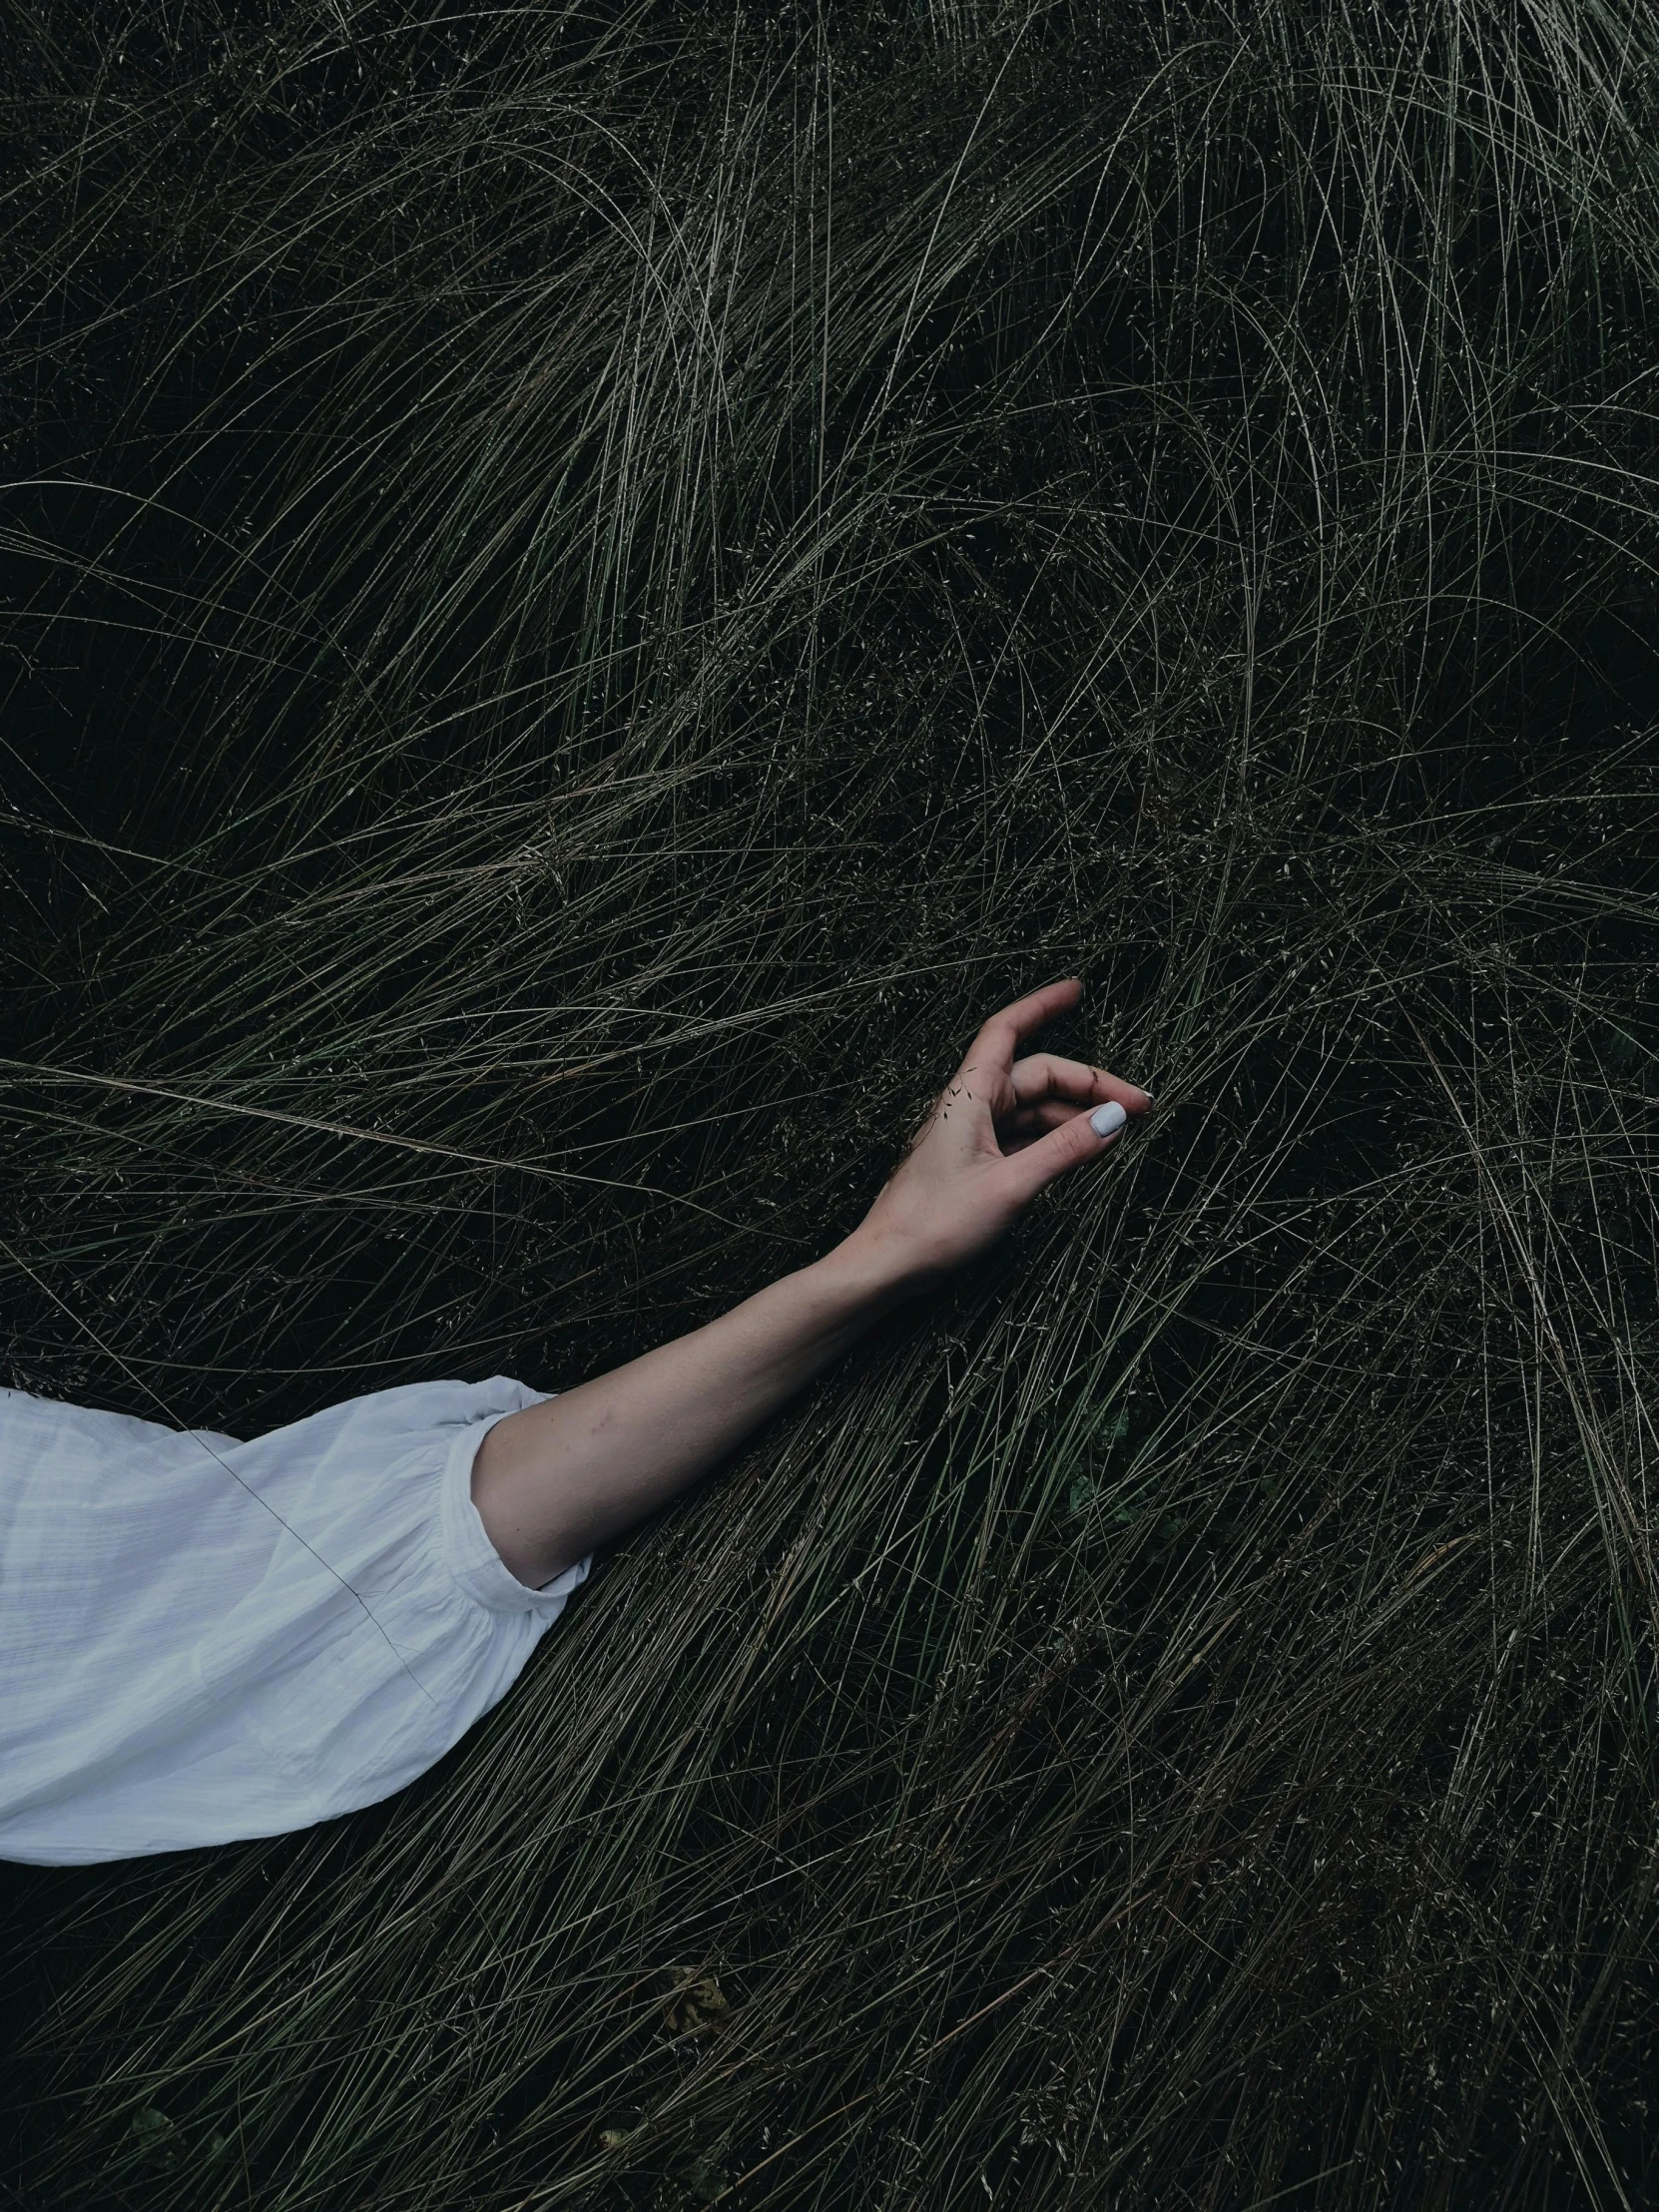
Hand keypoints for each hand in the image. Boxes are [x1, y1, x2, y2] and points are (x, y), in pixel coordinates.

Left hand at [842, 978, 1151, 1292]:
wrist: (887, 1263)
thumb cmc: (933, 1223)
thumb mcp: (1010, 1185)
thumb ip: (1064, 1150)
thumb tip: (1115, 1119)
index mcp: (969, 1095)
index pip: (1007, 1030)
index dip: (1042, 1006)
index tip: (1077, 991)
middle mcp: (970, 1106)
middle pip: (1037, 1076)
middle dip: (1088, 1085)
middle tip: (1139, 1106)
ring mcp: (972, 1134)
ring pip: (1033, 1110)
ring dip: (1076, 1117)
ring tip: (1119, 1133)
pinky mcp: (975, 1162)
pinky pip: (1023, 1138)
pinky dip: (1055, 1140)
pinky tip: (1082, 1152)